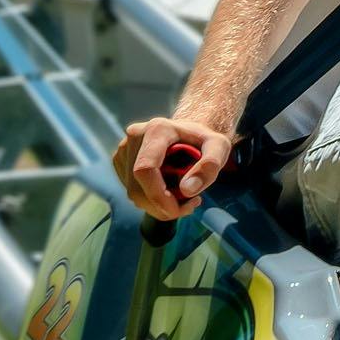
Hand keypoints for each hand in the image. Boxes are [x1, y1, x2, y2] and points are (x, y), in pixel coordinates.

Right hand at [113, 118, 233, 219]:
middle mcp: (135, 136)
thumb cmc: (204, 140)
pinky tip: (168, 193)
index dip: (158, 195)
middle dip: (160, 207)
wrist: (187, 133)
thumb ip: (210, 165)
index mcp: (157, 129)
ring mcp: (124, 149)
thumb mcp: (220, 146)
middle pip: (137, 187)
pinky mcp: (120, 161)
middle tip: (187, 208)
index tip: (177, 209)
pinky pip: (131, 190)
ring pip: (132, 192)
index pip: (146, 169)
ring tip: (182, 200)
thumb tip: (187, 190)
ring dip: (156, 206)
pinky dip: (149, 201)